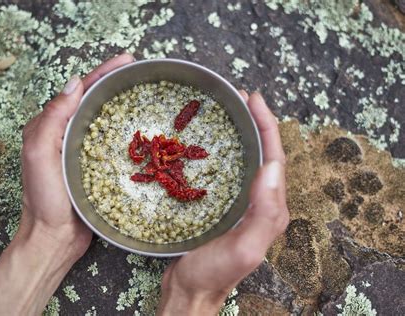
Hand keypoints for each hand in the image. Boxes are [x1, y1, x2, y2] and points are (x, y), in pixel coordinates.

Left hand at [0, 53, 134, 315]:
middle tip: (140, 72)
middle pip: (93, 100)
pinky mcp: (95, 167)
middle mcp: (65, 135)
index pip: (78, 91)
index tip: (126, 60)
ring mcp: (81, 151)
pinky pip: (112, 142)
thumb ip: (52, 120)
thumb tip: (74, 85)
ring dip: (122, 103)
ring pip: (104, 119)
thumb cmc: (44, 201)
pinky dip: (126, 131)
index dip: (102, 72)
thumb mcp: (39, 156)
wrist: (53, 239)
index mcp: (50, 128)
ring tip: (145, 93)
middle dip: (115, 82)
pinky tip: (142, 130)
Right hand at [158, 92, 288, 314]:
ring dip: (242, 133)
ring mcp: (241, 203)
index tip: (254, 99)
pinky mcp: (223, 205)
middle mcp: (260, 203)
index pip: (274, 158)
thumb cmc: (214, 273)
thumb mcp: (243, 248)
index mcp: (270, 209)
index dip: (267, 125)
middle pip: (264, 154)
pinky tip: (210, 143)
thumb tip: (271, 167)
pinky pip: (229, 170)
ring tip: (230, 112)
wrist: (191, 291)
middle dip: (257, 123)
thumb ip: (264, 213)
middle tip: (242, 98)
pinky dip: (224, 150)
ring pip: (247, 160)